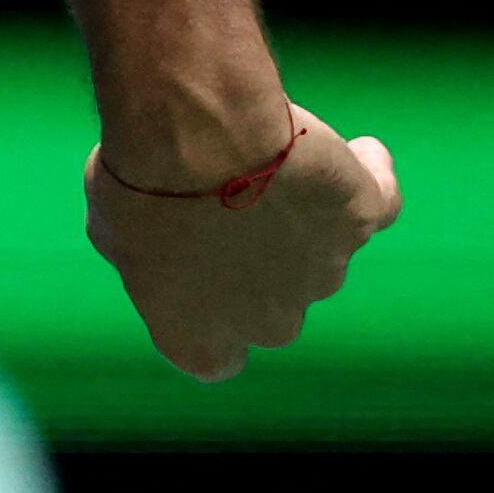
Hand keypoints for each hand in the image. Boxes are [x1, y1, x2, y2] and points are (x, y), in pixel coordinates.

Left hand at [84, 101, 402, 379]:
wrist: (198, 136)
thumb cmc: (141, 180)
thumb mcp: (114, 227)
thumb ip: (147, 253)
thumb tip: (169, 240)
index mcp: (198, 337)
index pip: (216, 356)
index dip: (211, 320)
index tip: (201, 281)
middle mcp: (269, 322)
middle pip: (271, 306)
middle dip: (253, 264)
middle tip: (226, 206)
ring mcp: (323, 273)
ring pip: (317, 250)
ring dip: (293, 214)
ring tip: (261, 153)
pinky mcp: (358, 219)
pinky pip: (379, 204)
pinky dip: (372, 178)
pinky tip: (361, 155)